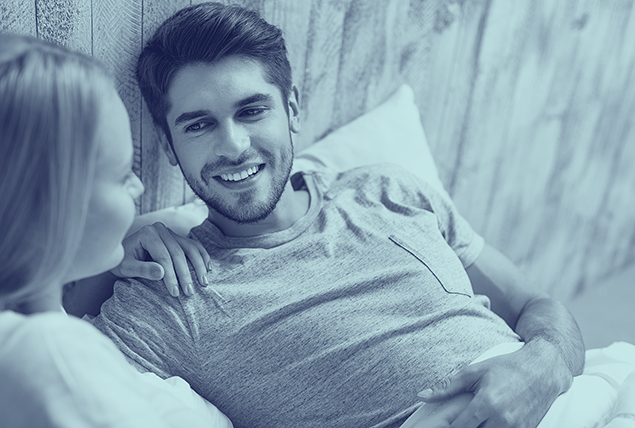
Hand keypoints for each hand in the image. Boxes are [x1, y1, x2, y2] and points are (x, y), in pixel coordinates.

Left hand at [111, 222, 210, 296]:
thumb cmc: (122, 262)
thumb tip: (161, 273)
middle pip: (179, 252)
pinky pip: (194, 246)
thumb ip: (142, 269)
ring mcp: (170, 232)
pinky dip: (202, 257)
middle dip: (186, 274)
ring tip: (203, 283)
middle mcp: (160, 229)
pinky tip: (208, 269)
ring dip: (199, 266)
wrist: (123, 254)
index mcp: (148, 233)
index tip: (175, 292)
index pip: (164, 256)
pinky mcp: (177, 237)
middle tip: (190, 292)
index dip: (171, 275)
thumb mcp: (126, 267)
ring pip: (190, 248)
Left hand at [418, 340, 572, 427]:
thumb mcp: (475, 371)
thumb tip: (422, 395)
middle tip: (456, 422)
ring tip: (473, 421)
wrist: (543, 370)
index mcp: (487, 403)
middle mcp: (502, 420)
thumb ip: (448, 386)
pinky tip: (487, 423)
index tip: (438, 427)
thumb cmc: (507, 367)